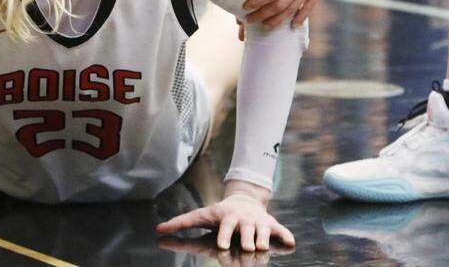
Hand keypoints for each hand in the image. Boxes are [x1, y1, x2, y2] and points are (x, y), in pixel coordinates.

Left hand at [156, 182, 293, 251]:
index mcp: (228, 218)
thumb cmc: (219, 214)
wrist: (245, 200)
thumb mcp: (201, 216)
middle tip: (247, 248)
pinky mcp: (272, 225)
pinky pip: (281, 231)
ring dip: (264, 239)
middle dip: (247, 239)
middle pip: (246, 231)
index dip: (224, 236)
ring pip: (264, 232)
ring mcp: (259, 222)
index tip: (221, 246)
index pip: (225, 228)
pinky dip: (286, 236)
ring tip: (262, 248)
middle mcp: (245, 220)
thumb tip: (157, 231)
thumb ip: (181, 224)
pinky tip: (290, 243)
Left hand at [244, 0, 347, 27]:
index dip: (257, 1)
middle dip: (263, 14)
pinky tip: (292, 26)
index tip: (245, 6)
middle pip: (279, 6)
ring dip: (278, 20)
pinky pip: (309, 8)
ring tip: (265, 27)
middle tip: (249, 21)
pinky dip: (300, 18)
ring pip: (292, 10)